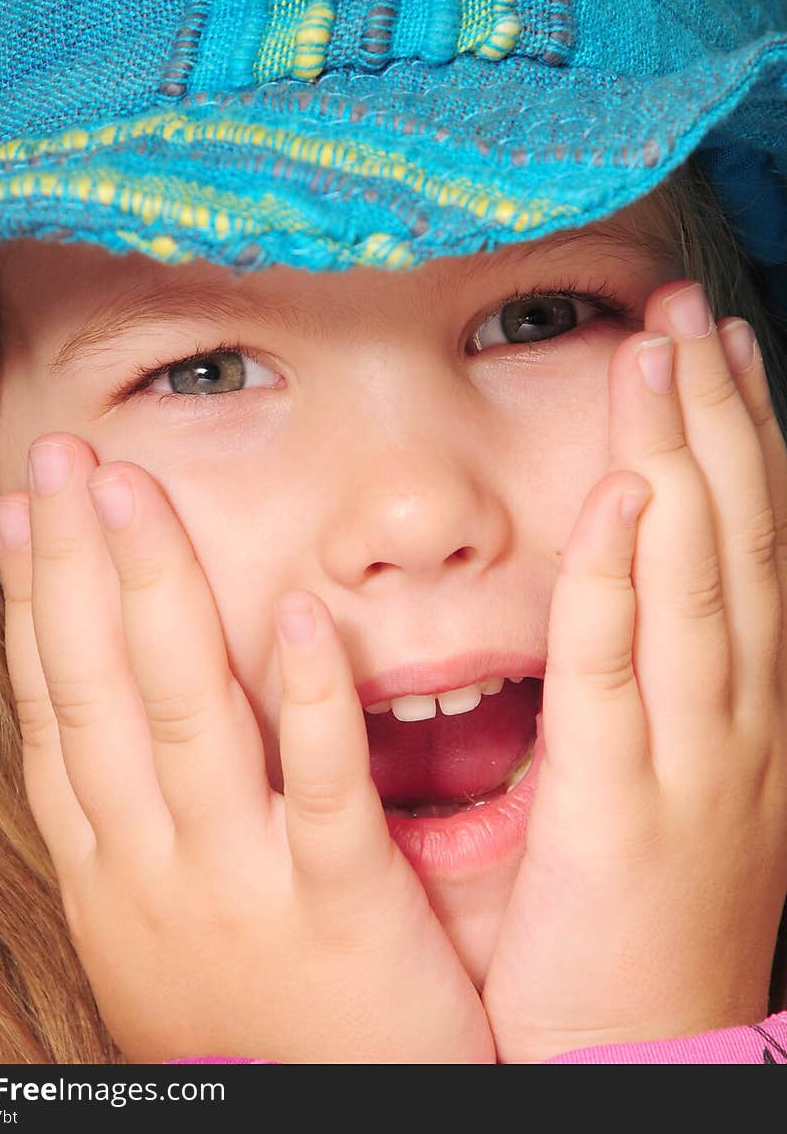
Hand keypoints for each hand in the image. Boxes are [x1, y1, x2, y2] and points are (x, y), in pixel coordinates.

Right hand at [0, 436, 494, 1063]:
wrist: (339, 1126)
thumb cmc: (253, 1017)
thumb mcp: (159, 921)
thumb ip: (136, 817)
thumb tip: (104, 717)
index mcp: (110, 866)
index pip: (57, 707)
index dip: (37, 602)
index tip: (26, 511)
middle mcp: (153, 866)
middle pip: (100, 689)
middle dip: (77, 564)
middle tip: (60, 456)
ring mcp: (239, 882)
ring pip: (185, 714)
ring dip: (156, 591)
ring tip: (134, 490)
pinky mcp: (338, 905)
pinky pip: (320, 787)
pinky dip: (307, 695)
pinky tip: (297, 609)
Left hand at [484, 281, 786, 1062]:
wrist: (648, 1058)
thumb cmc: (654, 917)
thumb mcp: (689, 784)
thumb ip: (669, 684)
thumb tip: (641, 575)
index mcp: (750, 709)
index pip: (753, 545)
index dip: (740, 438)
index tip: (719, 347)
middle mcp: (741, 719)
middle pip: (735, 538)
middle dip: (713, 416)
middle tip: (687, 312)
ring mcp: (692, 761)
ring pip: (693, 580)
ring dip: (679, 460)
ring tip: (658, 358)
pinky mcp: (620, 808)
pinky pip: (619, 672)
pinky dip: (622, 578)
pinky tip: (620, 498)